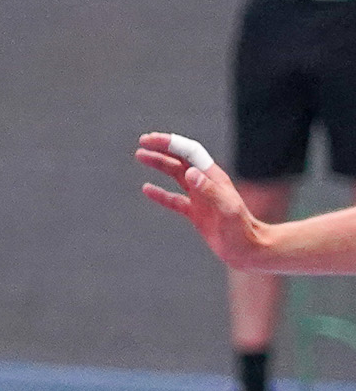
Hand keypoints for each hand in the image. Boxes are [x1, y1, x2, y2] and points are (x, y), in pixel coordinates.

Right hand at [137, 132, 263, 266]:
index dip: (170, 144)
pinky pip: (174, 199)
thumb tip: (189, 172)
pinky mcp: (195, 213)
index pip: (189, 153)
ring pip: (175, 174)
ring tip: (141, 156)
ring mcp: (200, 198)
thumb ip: (209, 190)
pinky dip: (160, 193)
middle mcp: (206, 184)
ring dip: (159, 164)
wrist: (248, 250)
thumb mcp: (227, 209)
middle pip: (180, 160)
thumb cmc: (242, 230)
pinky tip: (147, 189)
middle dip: (162, 149)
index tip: (151, 140)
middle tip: (142, 142)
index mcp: (213, 178)